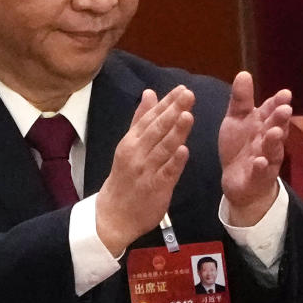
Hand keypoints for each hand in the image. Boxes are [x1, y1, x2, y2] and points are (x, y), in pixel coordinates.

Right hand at [97, 86, 194, 254]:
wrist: (115, 214)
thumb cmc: (125, 176)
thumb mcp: (129, 145)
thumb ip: (141, 119)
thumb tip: (150, 92)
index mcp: (131, 141)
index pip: (150, 118)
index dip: (167, 103)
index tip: (182, 89)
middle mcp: (137, 153)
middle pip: (157, 129)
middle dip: (173, 111)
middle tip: (188, 95)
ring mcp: (146, 171)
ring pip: (163, 148)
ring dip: (175, 132)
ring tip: (188, 115)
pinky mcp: (156, 188)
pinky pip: (166, 173)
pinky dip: (175, 161)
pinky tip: (184, 149)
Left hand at [219, 72, 291, 226]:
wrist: (239, 181)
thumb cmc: (241, 146)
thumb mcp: (237, 120)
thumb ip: (241, 100)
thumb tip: (244, 73)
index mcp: (263, 124)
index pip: (272, 111)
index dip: (277, 103)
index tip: (285, 93)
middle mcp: (268, 140)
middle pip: (276, 128)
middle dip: (280, 119)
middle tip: (285, 109)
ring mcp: (266, 159)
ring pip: (272, 150)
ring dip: (274, 141)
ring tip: (274, 132)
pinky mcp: (258, 177)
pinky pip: (261, 172)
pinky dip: (261, 167)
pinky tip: (259, 161)